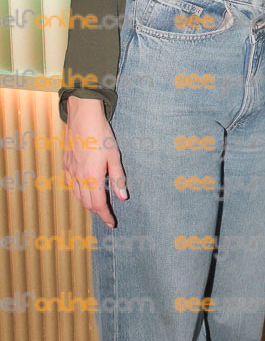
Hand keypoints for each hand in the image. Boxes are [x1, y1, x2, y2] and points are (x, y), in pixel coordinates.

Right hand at [63, 96, 127, 227]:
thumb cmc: (101, 135)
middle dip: (97, 212)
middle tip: (107, 216)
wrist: (83, 117)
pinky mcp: (66, 163)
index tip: (112, 223)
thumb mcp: (115, 156)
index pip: (98, 204)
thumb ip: (118, 178)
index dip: (105, 216)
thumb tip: (123, 197)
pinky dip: (79, 190)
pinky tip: (85, 188)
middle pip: (87, 202)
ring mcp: (70, 170)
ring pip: (77, 194)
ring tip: (98, 205)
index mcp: (93, 176)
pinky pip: (71, 183)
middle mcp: (79, 176)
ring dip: (87, 202)